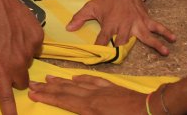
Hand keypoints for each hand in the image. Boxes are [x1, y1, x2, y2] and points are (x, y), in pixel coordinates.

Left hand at [0, 0, 42, 114]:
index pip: (7, 97)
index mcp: (1, 70)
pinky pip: (35, 45)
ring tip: (6, 42)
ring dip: (20, 57)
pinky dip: (27, 42)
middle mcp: (18, 63)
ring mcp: (30, 49)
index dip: (10, 111)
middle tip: (3, 63)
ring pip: (28, 61)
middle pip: (21, 80)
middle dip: (14, 76)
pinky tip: (15, 32)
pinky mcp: (37, 35)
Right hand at [27, 74, 146, 114]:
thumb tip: (74, 108)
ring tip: (48, 77)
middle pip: (66, 91)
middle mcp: (93, 97)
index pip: (63, 101)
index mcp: (90, 108)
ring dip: (61, 81)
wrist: (153, 110)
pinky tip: (76, 77)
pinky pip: (93, 81)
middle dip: (49, 88)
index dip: (47, 97)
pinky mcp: (113, 87)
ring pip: (77, 84)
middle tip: (33, 83)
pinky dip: (82, 79)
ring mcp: (103, 90)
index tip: (33, 93)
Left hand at [67, 0, 175, 54]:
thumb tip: (68, 28)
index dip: (100, 48)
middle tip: (123, 60)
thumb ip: (80, 18)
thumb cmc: (106, 0)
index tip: (98, 58)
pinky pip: (157, 26)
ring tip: (165, 52)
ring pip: (146, 36)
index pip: (103, 40)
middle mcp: (124, 26)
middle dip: (122, 50)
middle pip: (123, 42)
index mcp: (109, 24)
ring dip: (155, 44)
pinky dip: (165, 31)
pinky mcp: (145, 19)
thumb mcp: (90, 7)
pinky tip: (173, 38)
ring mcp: (136, 23)